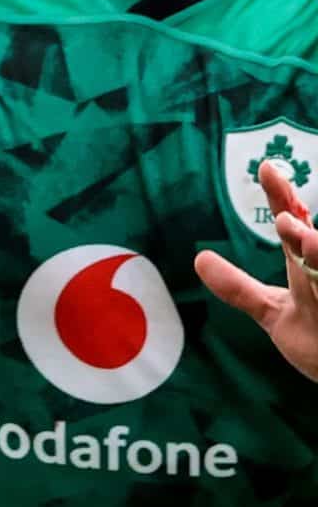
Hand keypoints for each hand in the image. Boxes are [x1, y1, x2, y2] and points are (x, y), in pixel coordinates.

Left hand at [197, 159, 317, 380]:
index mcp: (308, 271)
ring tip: (312, 241)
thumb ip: (239, 288)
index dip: (282, 199)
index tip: (265, 168)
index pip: (294, 230)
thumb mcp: (274, 314)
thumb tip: (199, 258)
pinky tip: (317, 259)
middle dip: (307, 240)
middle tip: (286, 221)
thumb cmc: (317, 339)